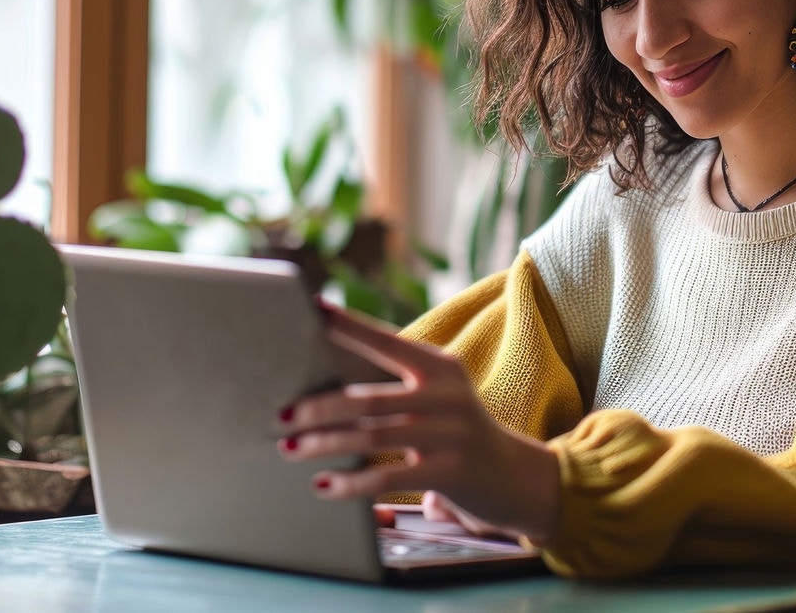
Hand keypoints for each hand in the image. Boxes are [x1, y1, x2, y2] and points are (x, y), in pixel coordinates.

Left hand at [276, 304, 560, 541]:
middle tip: (282, 413)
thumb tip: (322, 389)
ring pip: (372, 437)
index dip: (348, 326)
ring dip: (324, 443)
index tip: (312, 311)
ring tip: (290, 448)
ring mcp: (450, 434)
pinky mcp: (450, 472)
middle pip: (368, 398)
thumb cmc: (455, 432)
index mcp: (440, 366)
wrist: (513, 476)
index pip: (386, 341)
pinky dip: (350, 483)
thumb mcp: (437, 397)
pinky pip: (388, 477)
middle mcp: (446, 394)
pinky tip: (323, 485)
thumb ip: (394, 386)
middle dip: (319, 407)